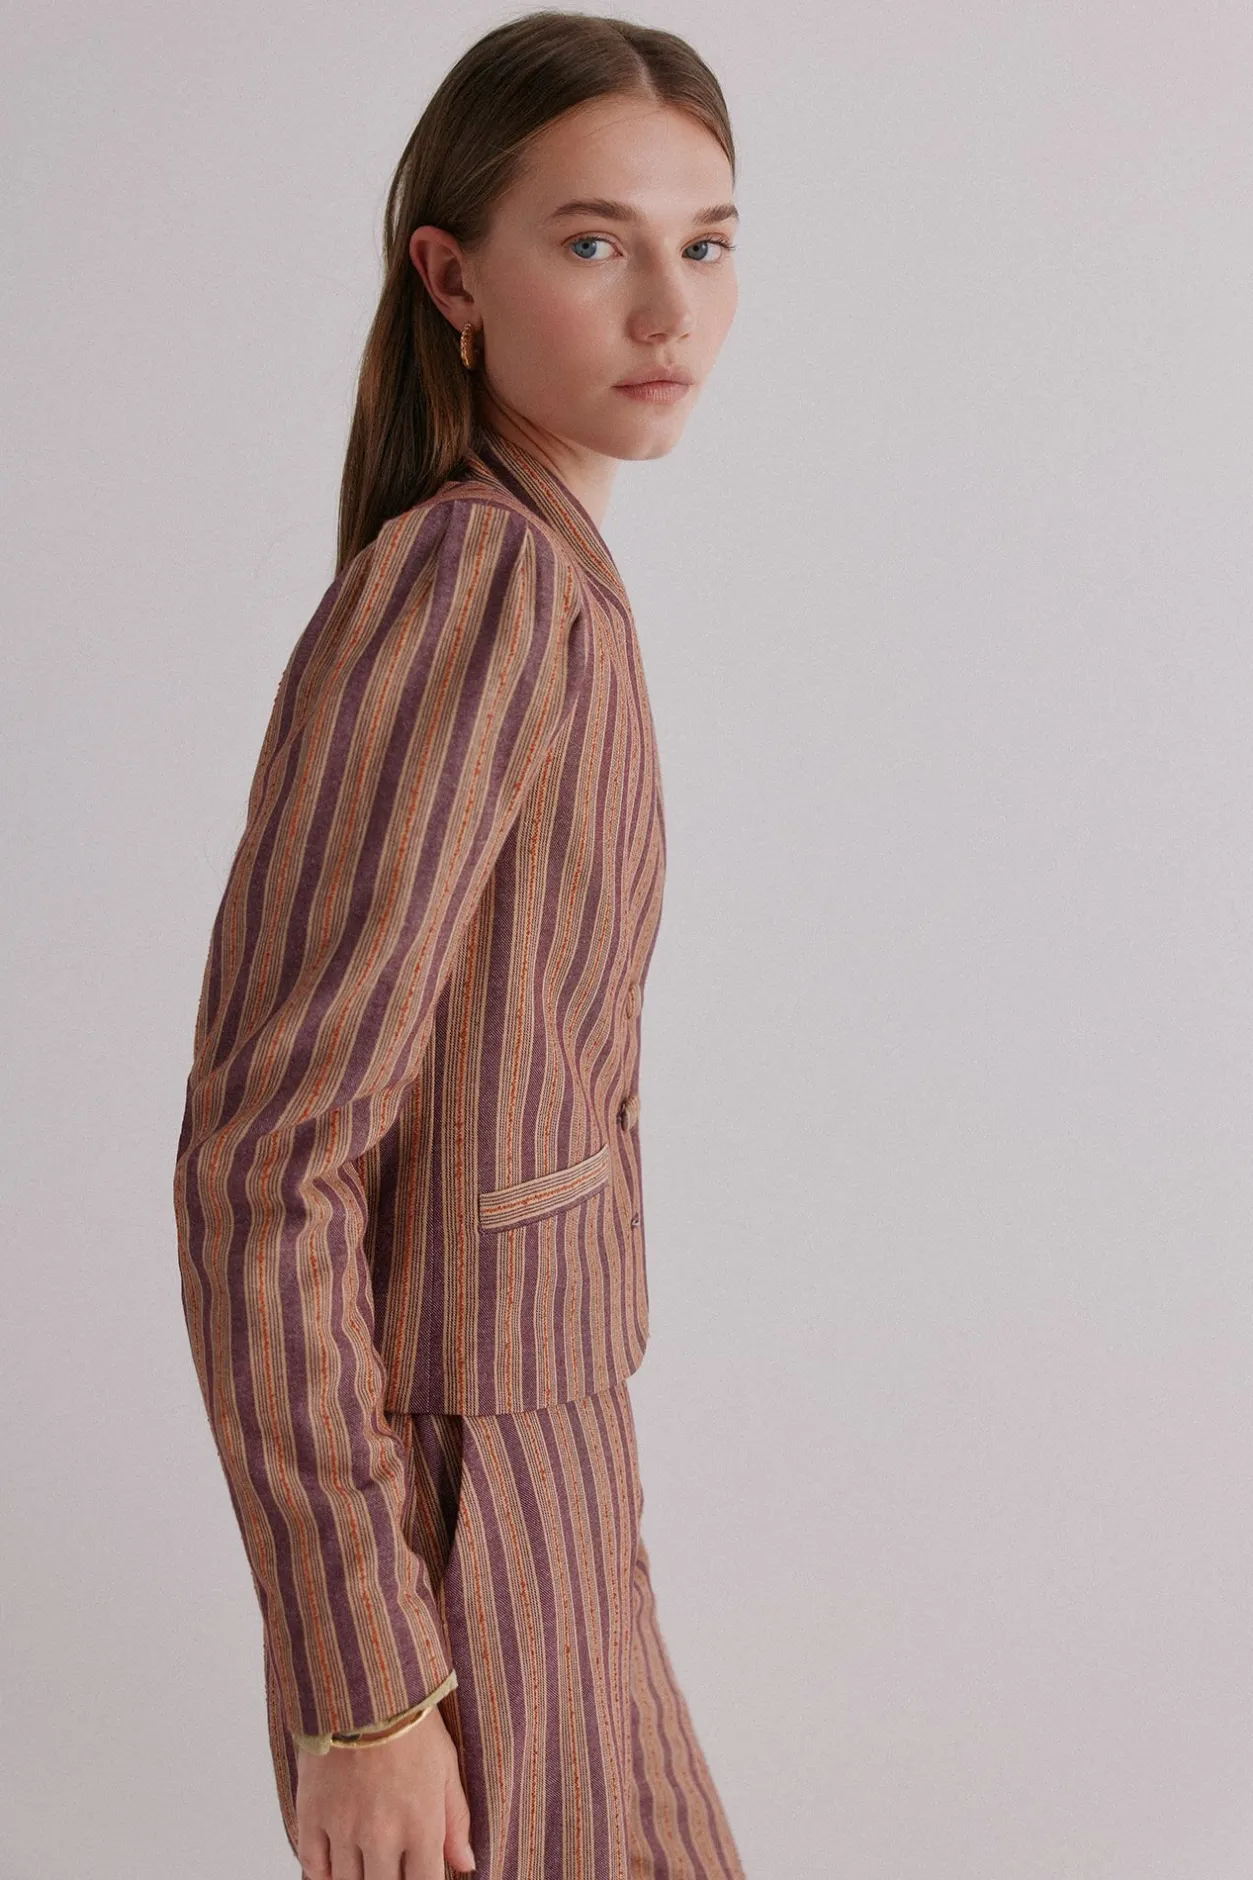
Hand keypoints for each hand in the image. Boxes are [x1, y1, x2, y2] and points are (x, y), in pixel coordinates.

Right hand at [295, 1705, 475, 1878]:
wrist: (363, 1688)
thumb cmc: (412, 1724)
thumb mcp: (446, 1768)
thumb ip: (456, 1821)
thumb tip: (467, 1865)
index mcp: (420, 1826)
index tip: (420, 1874)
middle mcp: (380, 1836)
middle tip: (391, 1865)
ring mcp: (342, 1828)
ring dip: (358, 1879)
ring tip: (366, 1864)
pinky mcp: (311, 1815)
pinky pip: (312, 1867)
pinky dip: (323, 1874)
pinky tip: (335, 1867)